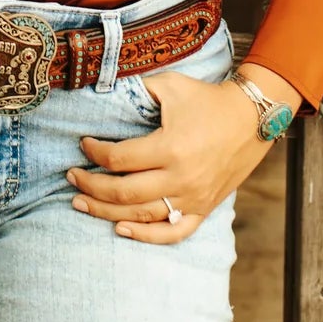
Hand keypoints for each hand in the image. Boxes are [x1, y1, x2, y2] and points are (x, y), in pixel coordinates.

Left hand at [66, 60, 301, 244]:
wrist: (251, 118)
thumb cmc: (207, 99)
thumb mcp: (171, 85)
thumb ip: (137, 90)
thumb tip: (101, 93)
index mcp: (170, 147)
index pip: (119, 158)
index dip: (95, 152)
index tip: (83, 144)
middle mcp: (181, 178)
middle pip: (123, 192)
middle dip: (90, 186)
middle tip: (71, 177)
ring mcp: (193, 197)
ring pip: (141, 215)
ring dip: (106, 212)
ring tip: (81, 203)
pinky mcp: (203, 208)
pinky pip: (172, 233)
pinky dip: (145, 236)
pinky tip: (121, 229)